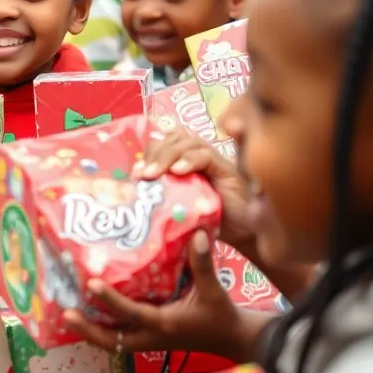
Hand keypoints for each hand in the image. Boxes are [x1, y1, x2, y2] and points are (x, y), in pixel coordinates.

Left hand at [63, 230, 257, 362]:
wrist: (233, 339)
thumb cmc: (222, 315)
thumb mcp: (214, 289)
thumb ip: (203, 263)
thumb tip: (197, 233)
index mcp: (164, 324)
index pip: (132, 312)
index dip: (111, 299)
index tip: (91, 284)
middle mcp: (152, 336)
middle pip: (112, 340)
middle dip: (88, 330)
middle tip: (65, 315)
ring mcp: (149, 342)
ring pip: (113, 342)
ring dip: (91, 332)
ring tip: (67, 316)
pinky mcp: (149, 340)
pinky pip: (121, 338)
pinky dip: (104, 330)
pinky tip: (89, 316)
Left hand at [136, 130, 251, 250]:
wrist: (243, 234)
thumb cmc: (208, 222)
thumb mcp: (178, 209)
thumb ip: (160, 198)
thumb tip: (129, 197)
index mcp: (185, 161)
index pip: (164, 142)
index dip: (149, 152)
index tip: (135, 173)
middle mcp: (200, 156)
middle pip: (174, 138)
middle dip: (154, 152)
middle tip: (141, 174)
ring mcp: (215, 161)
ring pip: (188, 142)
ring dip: (166, 155)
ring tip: (153, 174)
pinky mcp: (229, 169)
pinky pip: (206, 156)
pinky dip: (189, 160)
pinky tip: (177, 171)